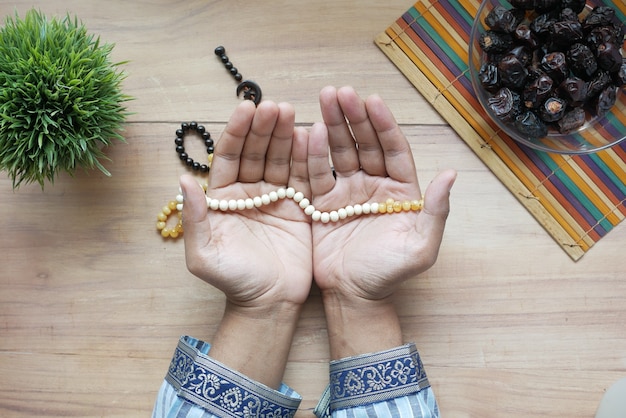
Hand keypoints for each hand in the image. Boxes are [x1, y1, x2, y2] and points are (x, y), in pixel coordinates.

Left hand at [181, 100, 311, 308]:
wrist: (268, 303)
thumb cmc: (232, 281)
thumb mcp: (204, 255)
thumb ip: (195, 218)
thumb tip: (183, 180)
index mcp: (223, 198)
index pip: (230, 157)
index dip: (238, 132)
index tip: (247, 108)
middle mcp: (249, 192)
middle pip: (256, 152)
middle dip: (264, 127)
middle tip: (276, 106)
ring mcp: (275, 198)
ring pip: (280, 159)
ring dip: (285, 135)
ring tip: (293, 112)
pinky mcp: (299, 207)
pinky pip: (302, 177)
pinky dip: (306, 157)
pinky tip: (310, 136)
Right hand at [307, 86, 455, 357]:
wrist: (354, 297)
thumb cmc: (390, 274)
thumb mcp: (420, 247)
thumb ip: (436, 211)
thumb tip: (451, 174)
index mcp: (400, 191)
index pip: (393, 149)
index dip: (383, 124)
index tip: (372, 100)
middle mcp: (373, 185)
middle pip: (364, 143)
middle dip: (353, 116)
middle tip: (340, 91)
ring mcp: (346, 192)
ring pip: (339, 152)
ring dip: (331, 125)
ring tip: (322, 99)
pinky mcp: (322, 203)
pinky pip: (316, 174)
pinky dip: (310, 155)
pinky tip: (305, 133)